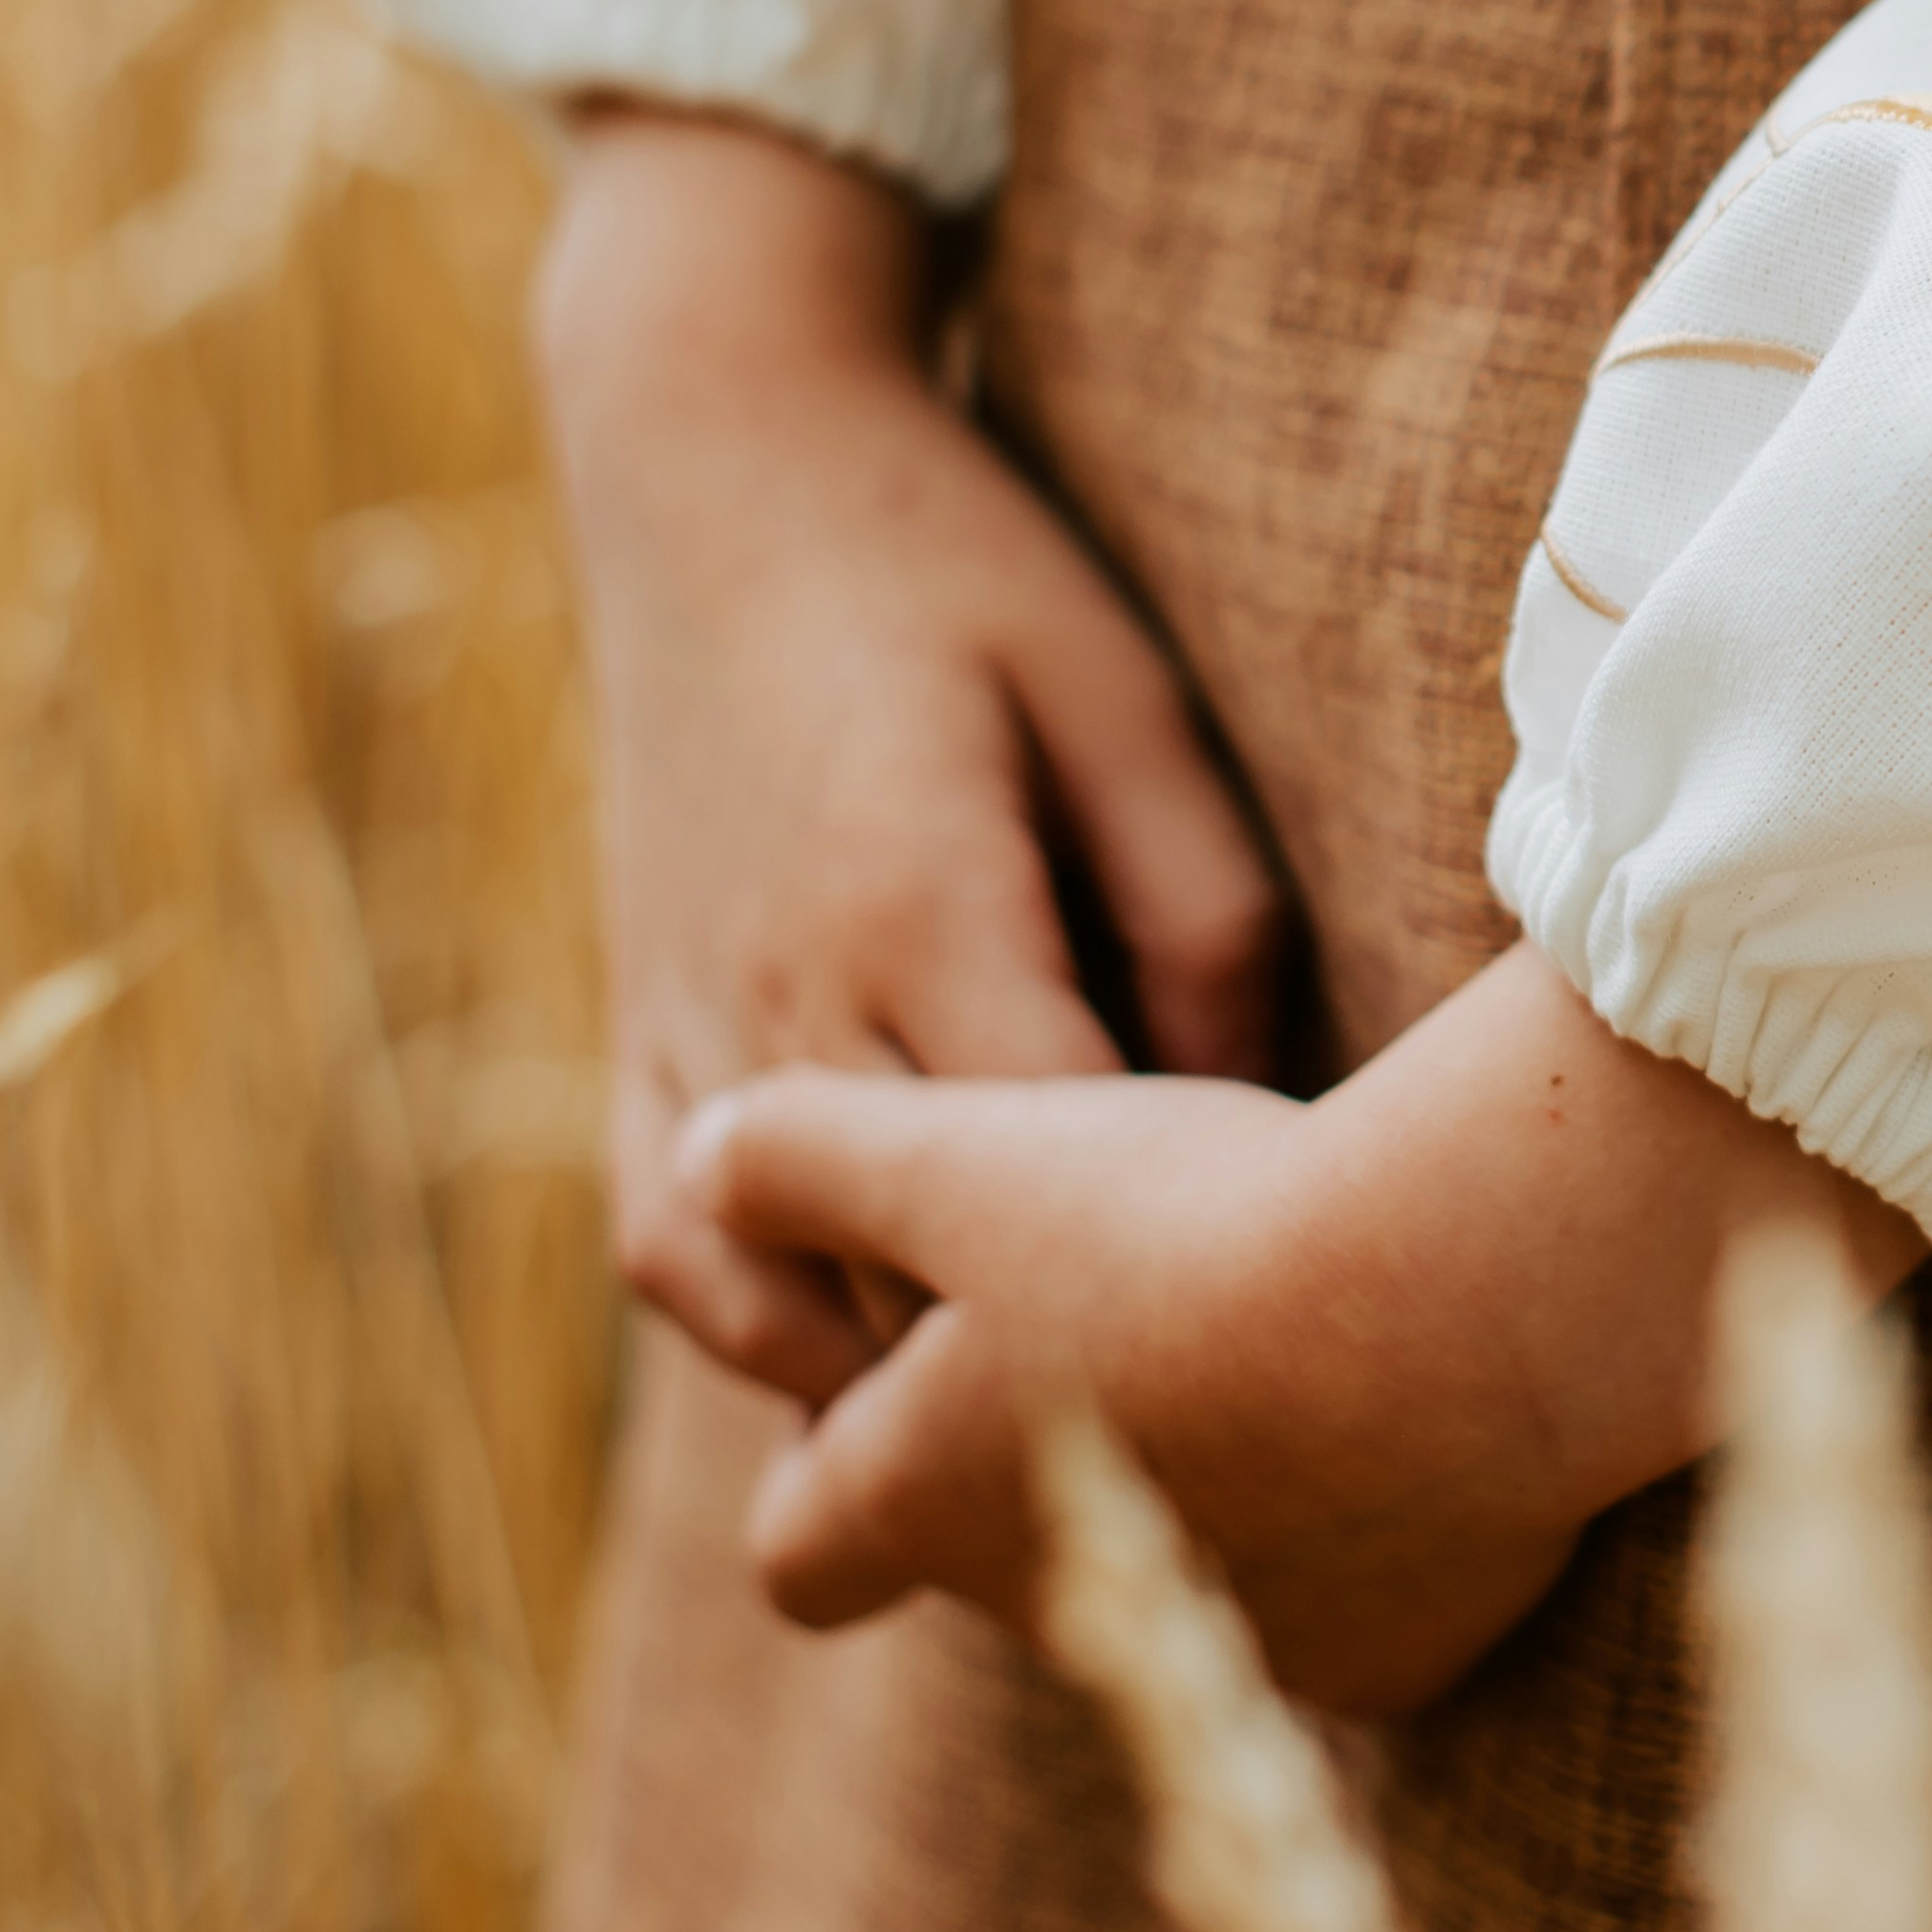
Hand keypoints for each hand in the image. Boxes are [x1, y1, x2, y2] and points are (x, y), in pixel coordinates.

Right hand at [537, 104, 1283, 1407]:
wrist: (718, 463)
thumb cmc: (959, 570)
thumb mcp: (1125, 697)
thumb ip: (1199, 906)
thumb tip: (1257, 1110)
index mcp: (918, 909)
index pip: (1051, 1183)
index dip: (1169, 1292)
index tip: (1300, 1361)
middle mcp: (776, 997)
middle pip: (906, 1282)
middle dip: (1044, 1392)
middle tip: (1208, 1467)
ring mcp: (679, 1029)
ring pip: (768, 1311)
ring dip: (893, 1394)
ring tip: (1048, 1449)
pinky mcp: (630, 1037)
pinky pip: (671, 1256)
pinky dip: (771, 1333)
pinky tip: (892, 1361)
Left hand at [674, 943, 1923, 1713]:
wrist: (1458, 1303)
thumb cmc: (1179, 1227)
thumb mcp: (947, 1154)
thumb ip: (793, 1156)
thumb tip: (705, 1162)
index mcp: (932, 1500)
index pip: (800, 1555)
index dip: (823, 1469)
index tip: (885, 1376)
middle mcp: (1065, 1613)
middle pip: (1002, 1558)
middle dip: (1035, 1453)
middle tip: (1120, 1301)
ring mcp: (1245, 1651)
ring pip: (1194, 1582)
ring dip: (1213, 1484)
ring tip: (1290, 1334)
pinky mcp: (1402, 1651)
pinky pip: (1364, 1597)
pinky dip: (1372, 1519)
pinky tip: (1417, 1394)